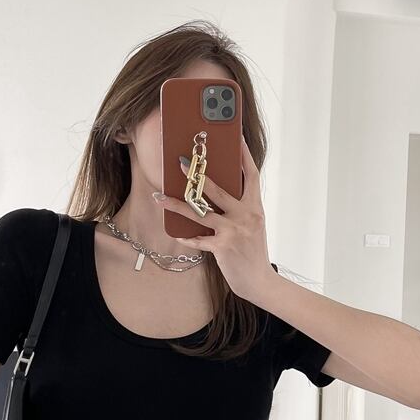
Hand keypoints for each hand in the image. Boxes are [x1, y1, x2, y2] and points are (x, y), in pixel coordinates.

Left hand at [153, 137, 277, 302]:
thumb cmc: (253, 253)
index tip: (236, 138)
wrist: (260, 282)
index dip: (243, 155)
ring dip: (177, 203)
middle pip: (219, 189)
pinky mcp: (223, 247)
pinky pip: (199, 239)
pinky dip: (187, 237)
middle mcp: (247, 216)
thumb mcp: (252, 227)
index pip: (251, 175)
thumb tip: (217, 193)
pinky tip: (178, 235)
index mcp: (255, 208)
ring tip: (160, 196)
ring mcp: (234, 231)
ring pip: (201, 212)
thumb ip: (241, 209)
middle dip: (197, 175)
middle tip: (179, 162)